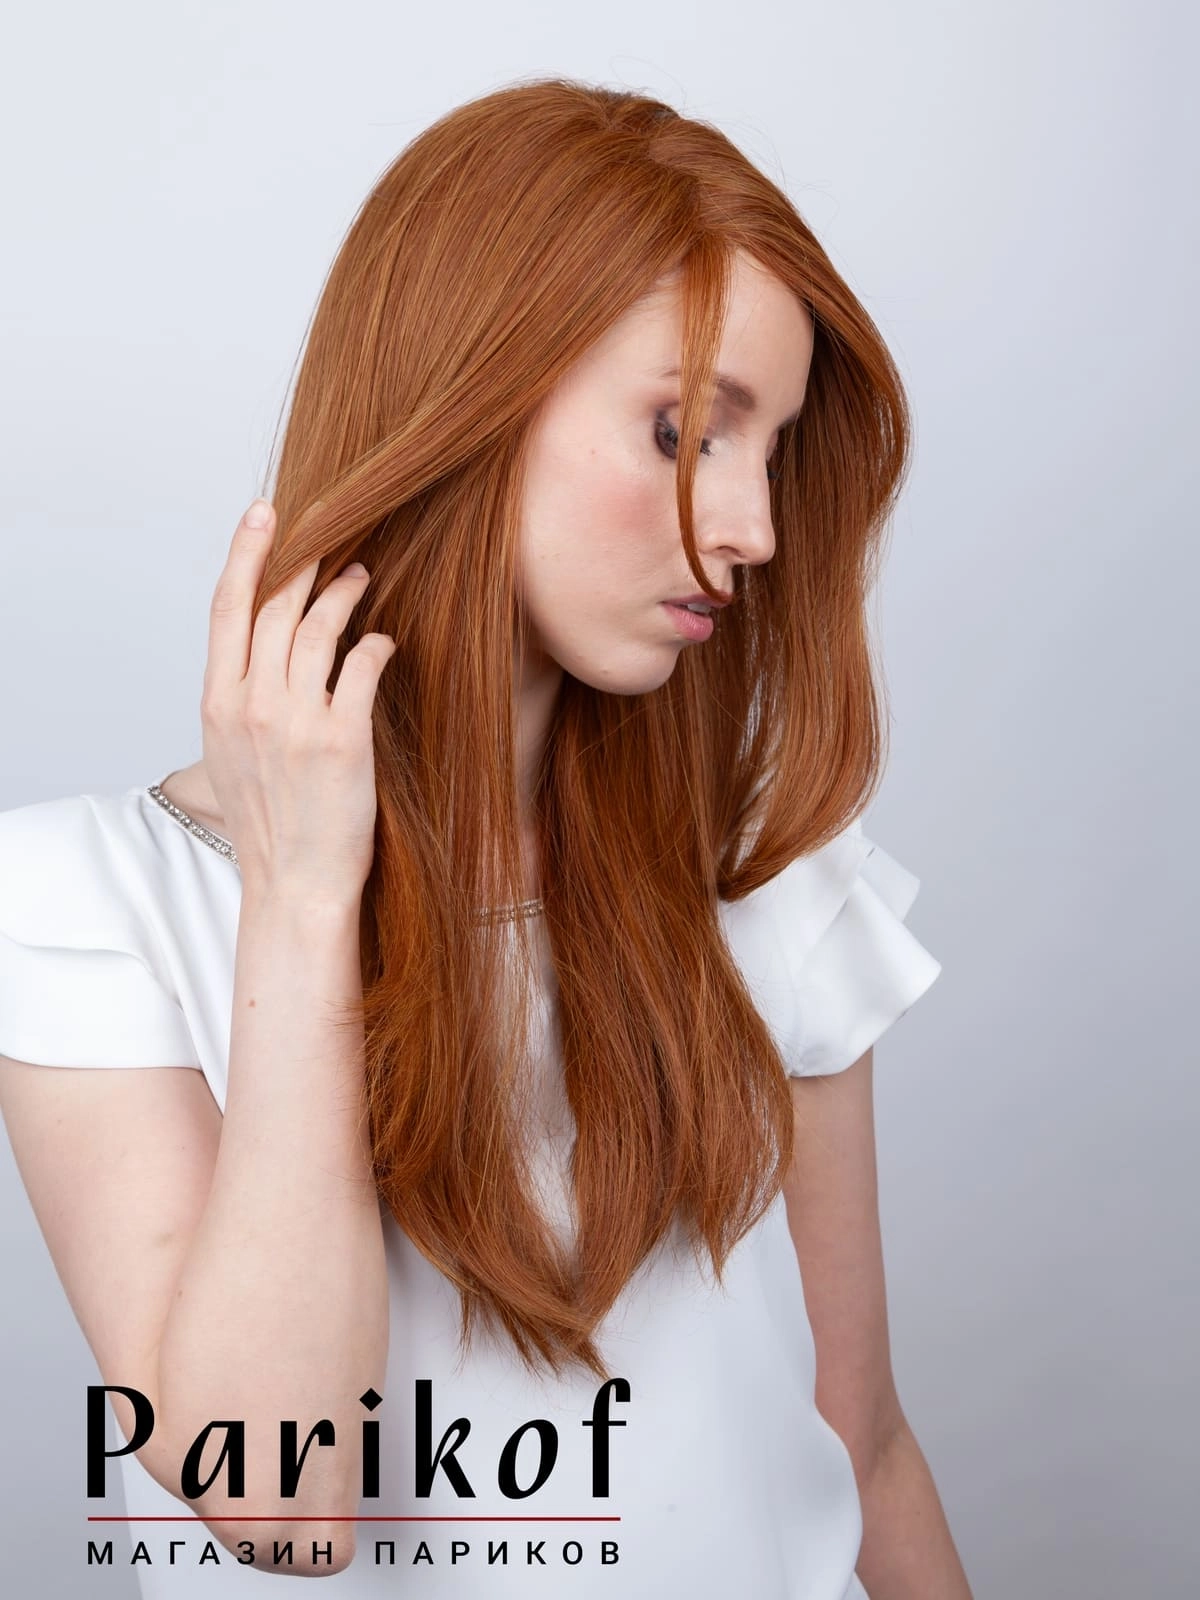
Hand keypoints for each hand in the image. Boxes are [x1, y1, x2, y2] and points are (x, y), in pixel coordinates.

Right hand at [199, 498, 395, 904]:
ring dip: (343, 593)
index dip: (245, 554)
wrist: (295, 882)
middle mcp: (250, 706)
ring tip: (361, 578)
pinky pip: (361, 666)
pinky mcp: (342, 740)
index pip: (227, 610)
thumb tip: (264, 648)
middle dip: (306, 562)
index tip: (263, 512)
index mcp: (217, 705)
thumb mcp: (232, 754)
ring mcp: (295, 722)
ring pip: (319, 628)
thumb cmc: (271, 821)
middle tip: (334, 538)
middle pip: (277, 608)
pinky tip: (384, 641)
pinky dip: (374, 644)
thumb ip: (241, 697)